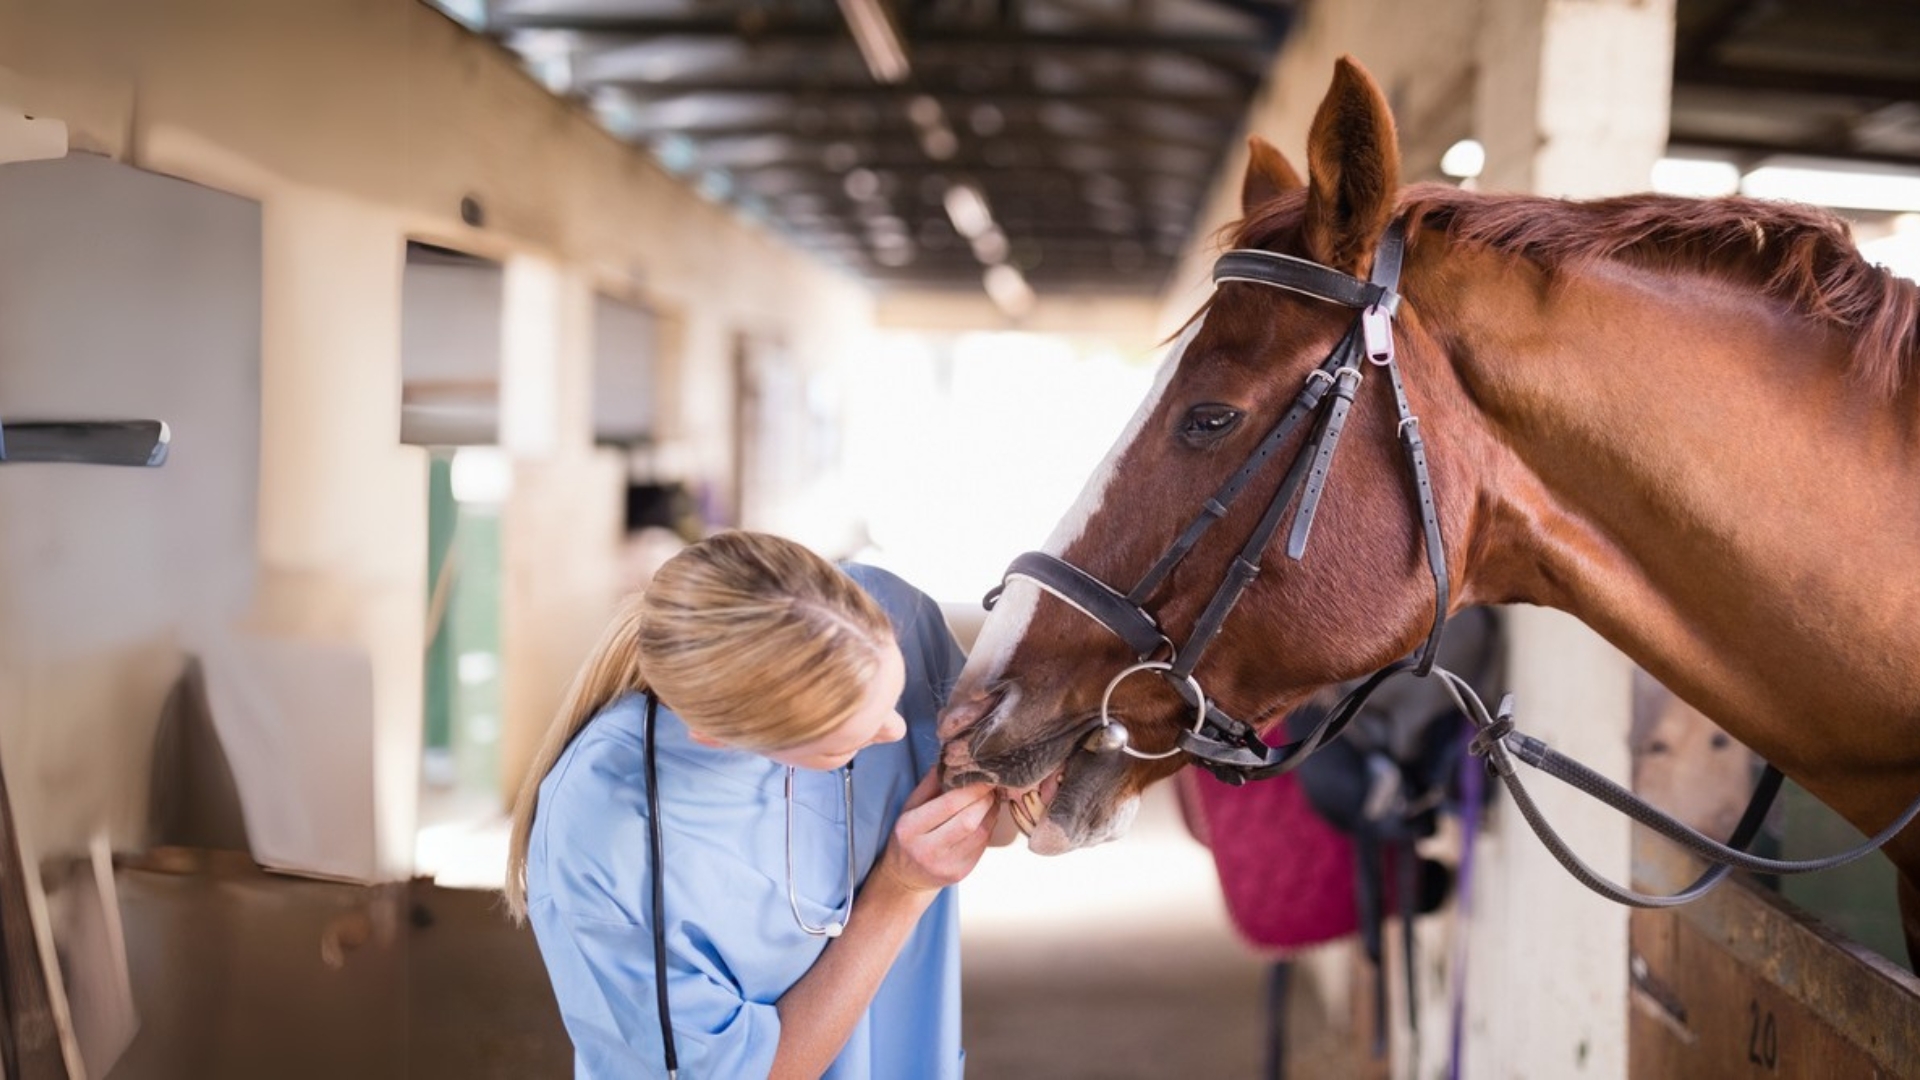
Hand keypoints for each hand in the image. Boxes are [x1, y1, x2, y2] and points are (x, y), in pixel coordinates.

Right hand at [876, 767, 1000, 893]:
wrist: (904, 877)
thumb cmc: (908, 836)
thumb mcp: (909, 807)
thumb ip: (929, 784)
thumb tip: (951, 760)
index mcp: (910, 829)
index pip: (949, 805)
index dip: (972, 788)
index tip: (985, 776)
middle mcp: (926, 850)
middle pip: (968, 821)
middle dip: (985, 799)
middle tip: (991, 785)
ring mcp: (945, 866)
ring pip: (980, 834)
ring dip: (991, 812)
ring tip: (991, 798)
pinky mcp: (959, 874)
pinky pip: (982, 847)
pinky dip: (989, 827)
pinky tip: (986, 817)